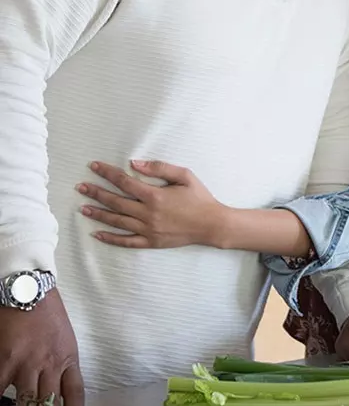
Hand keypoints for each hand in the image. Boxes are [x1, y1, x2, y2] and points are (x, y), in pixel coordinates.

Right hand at [0, 288, 83, 405]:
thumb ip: (60, 364)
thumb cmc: (48, 312)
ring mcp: (27, 363)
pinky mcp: (5, 359)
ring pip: (26, 402)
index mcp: (69, 358)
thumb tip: (54, 393)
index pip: (76, 395)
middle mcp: (51, 363)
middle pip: (51, 404)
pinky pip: (0, 389)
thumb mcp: (64, 338)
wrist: (29, 287)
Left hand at [77, 160, 222, 248]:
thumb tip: (134, 163)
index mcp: (154, 195)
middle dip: (96, 192)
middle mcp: (148, 213)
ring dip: (98, 214)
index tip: (93, 166)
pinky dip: (110, 238)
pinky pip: (126, 241)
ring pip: (117, 221)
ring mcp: (148, 230)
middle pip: (115, 201)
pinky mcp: (151, 242)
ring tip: (83, 207)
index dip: (107, 173)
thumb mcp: (184, 175)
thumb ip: (159, 167)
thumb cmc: (200, 197)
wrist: (212, 224)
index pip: (124, 182)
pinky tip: (97, 233)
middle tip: (80, 187)